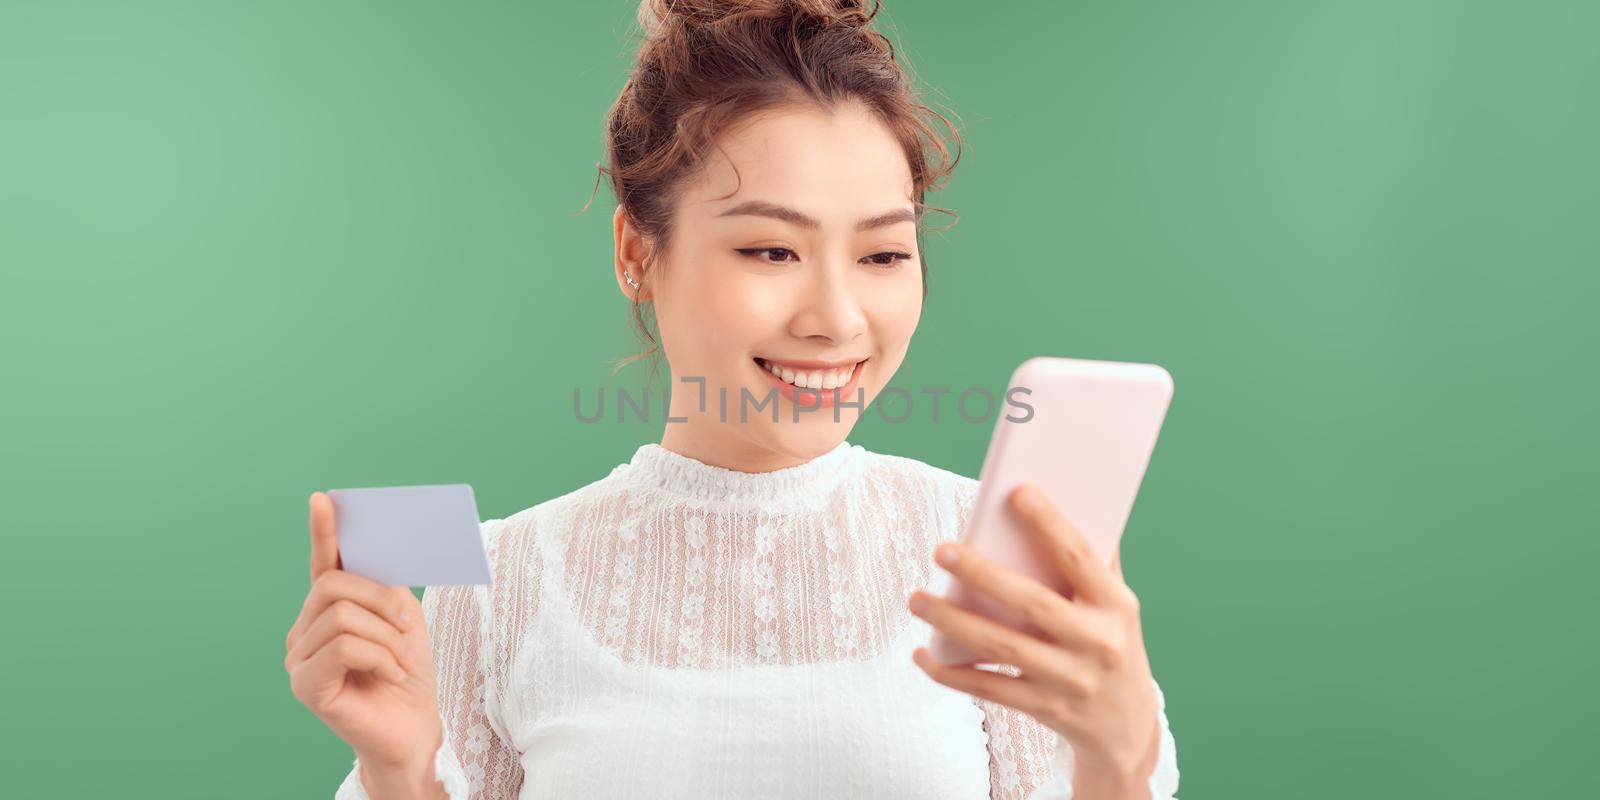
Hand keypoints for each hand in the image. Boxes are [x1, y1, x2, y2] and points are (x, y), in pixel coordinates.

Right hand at [285, 491, 443, 772]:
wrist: (412, 729)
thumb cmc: (406, 674)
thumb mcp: (403, 620)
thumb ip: (383, 587)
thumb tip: (375, 554)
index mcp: (328, 611)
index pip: (324, 565)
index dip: (325, 531)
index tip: (323, 499)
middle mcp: (304, 631)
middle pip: (333, 586)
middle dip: (380, 599)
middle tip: (408, 626)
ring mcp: (298, 659)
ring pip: (342, 616)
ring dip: (386, 635)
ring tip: (401, 660)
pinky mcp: (304, 685)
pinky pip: (343, 647)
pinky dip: (379, 657)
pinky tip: (392, 675)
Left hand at [908, 481, 1160, 782]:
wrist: (1128, 726)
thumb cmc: (1112, 644)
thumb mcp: (1118, 606)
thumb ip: (1093, 563)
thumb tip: (1058, 504)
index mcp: (1117, 606)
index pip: (1081, 558)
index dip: (1051, 524)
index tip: (1019, 491)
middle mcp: (1098, 643)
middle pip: (1032, 603)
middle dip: (983, 575)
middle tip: (941, 549)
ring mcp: (1071, 680)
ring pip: (1003, 648)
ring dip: (954, 622)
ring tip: (916, 599)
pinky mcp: (1045, 710)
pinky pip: (989, 689)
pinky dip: (951, 674)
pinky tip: (922, 655)